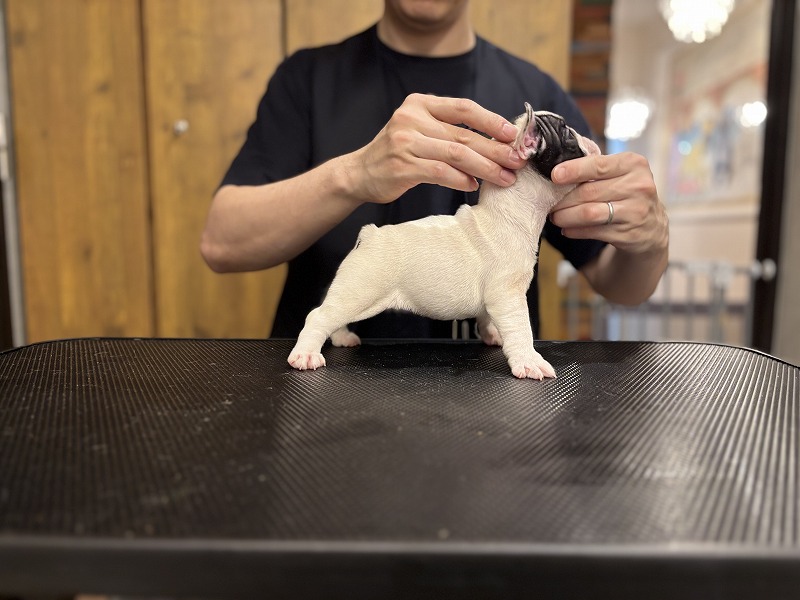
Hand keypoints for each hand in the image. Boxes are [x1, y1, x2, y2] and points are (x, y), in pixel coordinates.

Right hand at [346, 93, 526, 203]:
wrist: (359, 173)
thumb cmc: (397, 154)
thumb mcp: (419, 130)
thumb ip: (449, 130)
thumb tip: (496, 142)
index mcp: (420, 104)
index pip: (463, 107)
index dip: (492, 120)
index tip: (514, 134)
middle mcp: (411, 118)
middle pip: (463, 134)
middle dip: (496, 150)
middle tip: (517, 161)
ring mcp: (405, 142)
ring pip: (456, 154)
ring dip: (485, 168)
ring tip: (504, 178)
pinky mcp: (402, 167)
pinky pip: (440, 172)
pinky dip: (461, 180)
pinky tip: (474, 186)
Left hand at [549, 152, 667, 255]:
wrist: (652, 227)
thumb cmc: (627, 193)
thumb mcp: (620, 173)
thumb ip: (596, 167)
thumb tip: (558, 171)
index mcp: (634, 164)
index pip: (598, 165)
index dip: (573, 170)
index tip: (554, 175)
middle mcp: (639, 186)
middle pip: (588, 192)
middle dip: (563, 199)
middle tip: (550, 204)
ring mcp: (636, 211)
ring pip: (589, 213)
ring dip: (566, 216)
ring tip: (556, 217)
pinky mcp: (630, 234)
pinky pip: (593, 231)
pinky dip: (575, 231)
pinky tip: (567, 229)